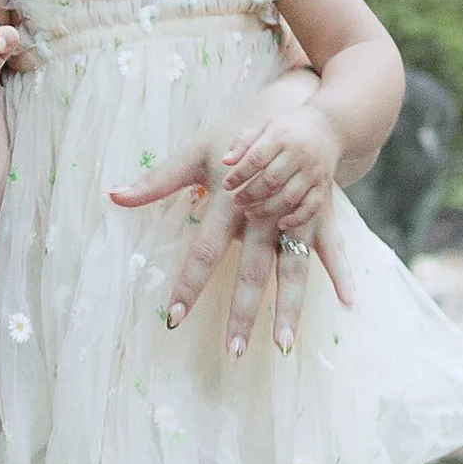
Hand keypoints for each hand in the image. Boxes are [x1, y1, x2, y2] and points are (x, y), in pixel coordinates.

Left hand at [110, 142, 355, 358]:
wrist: (292, 111)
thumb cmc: (236, 134)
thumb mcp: (195, 153)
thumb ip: (156, 181)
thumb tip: (112, 196)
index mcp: (230, 200)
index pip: (204, 250)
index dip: (189, 284)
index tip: (174, 318)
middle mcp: (264, 213)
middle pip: (252, 270)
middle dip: (243, 313)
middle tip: (234, 352)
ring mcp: (296, 215)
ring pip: (293, 268)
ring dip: (288, 309)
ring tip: (284, 346)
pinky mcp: (320, 213)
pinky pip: (332, 249)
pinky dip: (342, 275)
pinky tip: (350, 304)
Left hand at [221, 87, 344, 229]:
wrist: (329, 126)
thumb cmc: (290, 128)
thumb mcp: (266, 126)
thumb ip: (244, 142)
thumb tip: (225, 161)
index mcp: (281, 136)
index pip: (256, 158)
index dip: (239, 174)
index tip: (226, 184)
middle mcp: (299, 154)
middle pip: (271, 180)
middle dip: (250, 194)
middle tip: (236, 201)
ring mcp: (313, 171)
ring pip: (289, 196)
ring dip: (267, 208)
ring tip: (250, 212)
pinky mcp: (323, 185)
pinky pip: (311, 206)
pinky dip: (297, 218)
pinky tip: (281, 223)